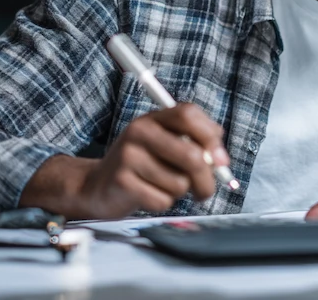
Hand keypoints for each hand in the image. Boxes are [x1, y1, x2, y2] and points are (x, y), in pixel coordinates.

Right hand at [77, 103, 228, 218]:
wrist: (96, 186)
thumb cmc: (141, 166)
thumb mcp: (165, 146)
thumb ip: (195, 146)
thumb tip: (221, 159)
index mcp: (153, 118)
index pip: (188, 114)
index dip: (210, 136)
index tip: (220, 159)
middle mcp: (139, 131)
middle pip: (192, 154)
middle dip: (207, 178)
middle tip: (205, 190)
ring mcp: (128, 156)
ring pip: (180, 182)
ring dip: (179, 191)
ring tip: (162, 186)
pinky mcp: (122, 182)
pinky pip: (163, 200)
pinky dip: (163, 203)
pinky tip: (149, 195)